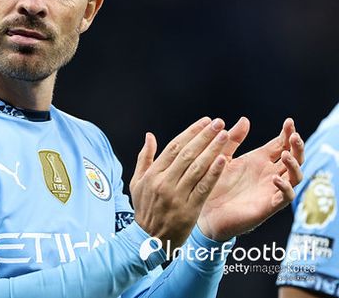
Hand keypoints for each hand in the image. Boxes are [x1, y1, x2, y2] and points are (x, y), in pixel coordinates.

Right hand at [130, 117, 228, 252]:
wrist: (148, 240)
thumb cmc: (144, 209)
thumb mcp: (137, 182)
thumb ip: (144, 158)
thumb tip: (150, 136)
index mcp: (153, 174)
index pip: (174, 147)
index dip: (191, 132)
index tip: (204, 121)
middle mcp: (164, 182)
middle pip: (187, 154)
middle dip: (205, 136)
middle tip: (218, 123)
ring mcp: (176, 196)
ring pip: (197, 168)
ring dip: (213, 150)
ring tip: (225, 136)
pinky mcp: (189, 210)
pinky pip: (203, 188)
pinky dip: (213, 173)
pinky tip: (224, 160)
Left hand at [197, 118, 304, 240]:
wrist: (204, 211)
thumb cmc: (213, 183)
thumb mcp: (223, 157)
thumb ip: (233, 140)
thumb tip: (245, 119)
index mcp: (259, 160)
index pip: (281, 144)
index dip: (287, 133)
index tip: (289, 121)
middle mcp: (269, 173)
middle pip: (293, 158)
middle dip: (297, 146)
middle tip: (294, 135)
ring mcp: (270, 189)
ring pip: (295, 176)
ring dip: (294, 164)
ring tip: (286, 155)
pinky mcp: (268, 205)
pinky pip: (285, 197)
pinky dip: (285, 187)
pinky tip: (276, 178)